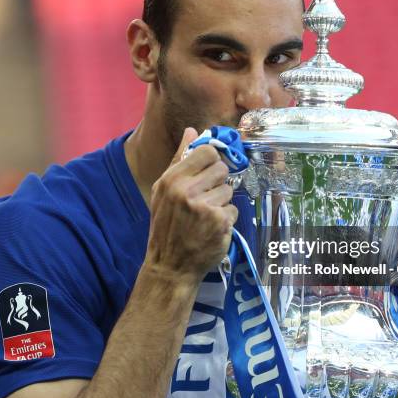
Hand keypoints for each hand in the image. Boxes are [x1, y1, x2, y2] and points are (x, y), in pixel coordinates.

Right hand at [145, 127, 237, 283]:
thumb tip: (192, 131)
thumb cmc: (166, 226)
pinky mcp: (220, 221)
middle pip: (222, 169)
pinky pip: (233, 209)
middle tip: (206, 197)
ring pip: (229, 190)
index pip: (207, 152)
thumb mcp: (164, 191)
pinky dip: (226, 219)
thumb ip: (179, 160)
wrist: (169, 265)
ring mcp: (205, 206)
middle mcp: (187, 190)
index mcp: (172, 179)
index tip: (208, 171)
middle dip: (217, 182)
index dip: (211, 161)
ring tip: (206, 216)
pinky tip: (212, 228)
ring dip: (222, 202)